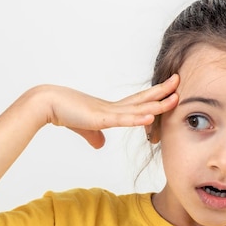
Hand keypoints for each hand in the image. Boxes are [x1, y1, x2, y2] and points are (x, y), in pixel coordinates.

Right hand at [33, 74, 179, 148]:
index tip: (169, 90)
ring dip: (157, 103)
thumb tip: (100, 145)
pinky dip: (137, 118)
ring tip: (175, 97)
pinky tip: (150, 116)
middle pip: (143, 99)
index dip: (154, 97)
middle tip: (179, 80)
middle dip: (163, 92)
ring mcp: (108, 112)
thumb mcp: (84, 128)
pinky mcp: (100, 118)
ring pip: (138, 107)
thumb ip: (94, 136)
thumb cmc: (63, 112)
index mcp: (111, 109)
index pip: (138, 102)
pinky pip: (122, 119)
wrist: (46, 104)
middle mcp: (113, 107)